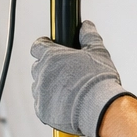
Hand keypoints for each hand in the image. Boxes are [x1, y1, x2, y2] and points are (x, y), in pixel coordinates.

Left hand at [30, 20, 134, 136]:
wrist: (99, 108)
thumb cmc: (99, 80)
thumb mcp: (98, 52)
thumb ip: (89, 36)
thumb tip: (86, 25)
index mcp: (51, 56)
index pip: (37, 46)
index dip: (45, 46)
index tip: (51, 48)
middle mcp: (41, 73)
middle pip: (38, 66)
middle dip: (48, 68)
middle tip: (66, 73)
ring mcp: (40, 92)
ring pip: (39, 86)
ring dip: (49, 86)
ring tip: (68, 91)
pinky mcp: (41, 110)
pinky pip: (41, 104)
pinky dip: (50, 104)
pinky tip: (66, 104)